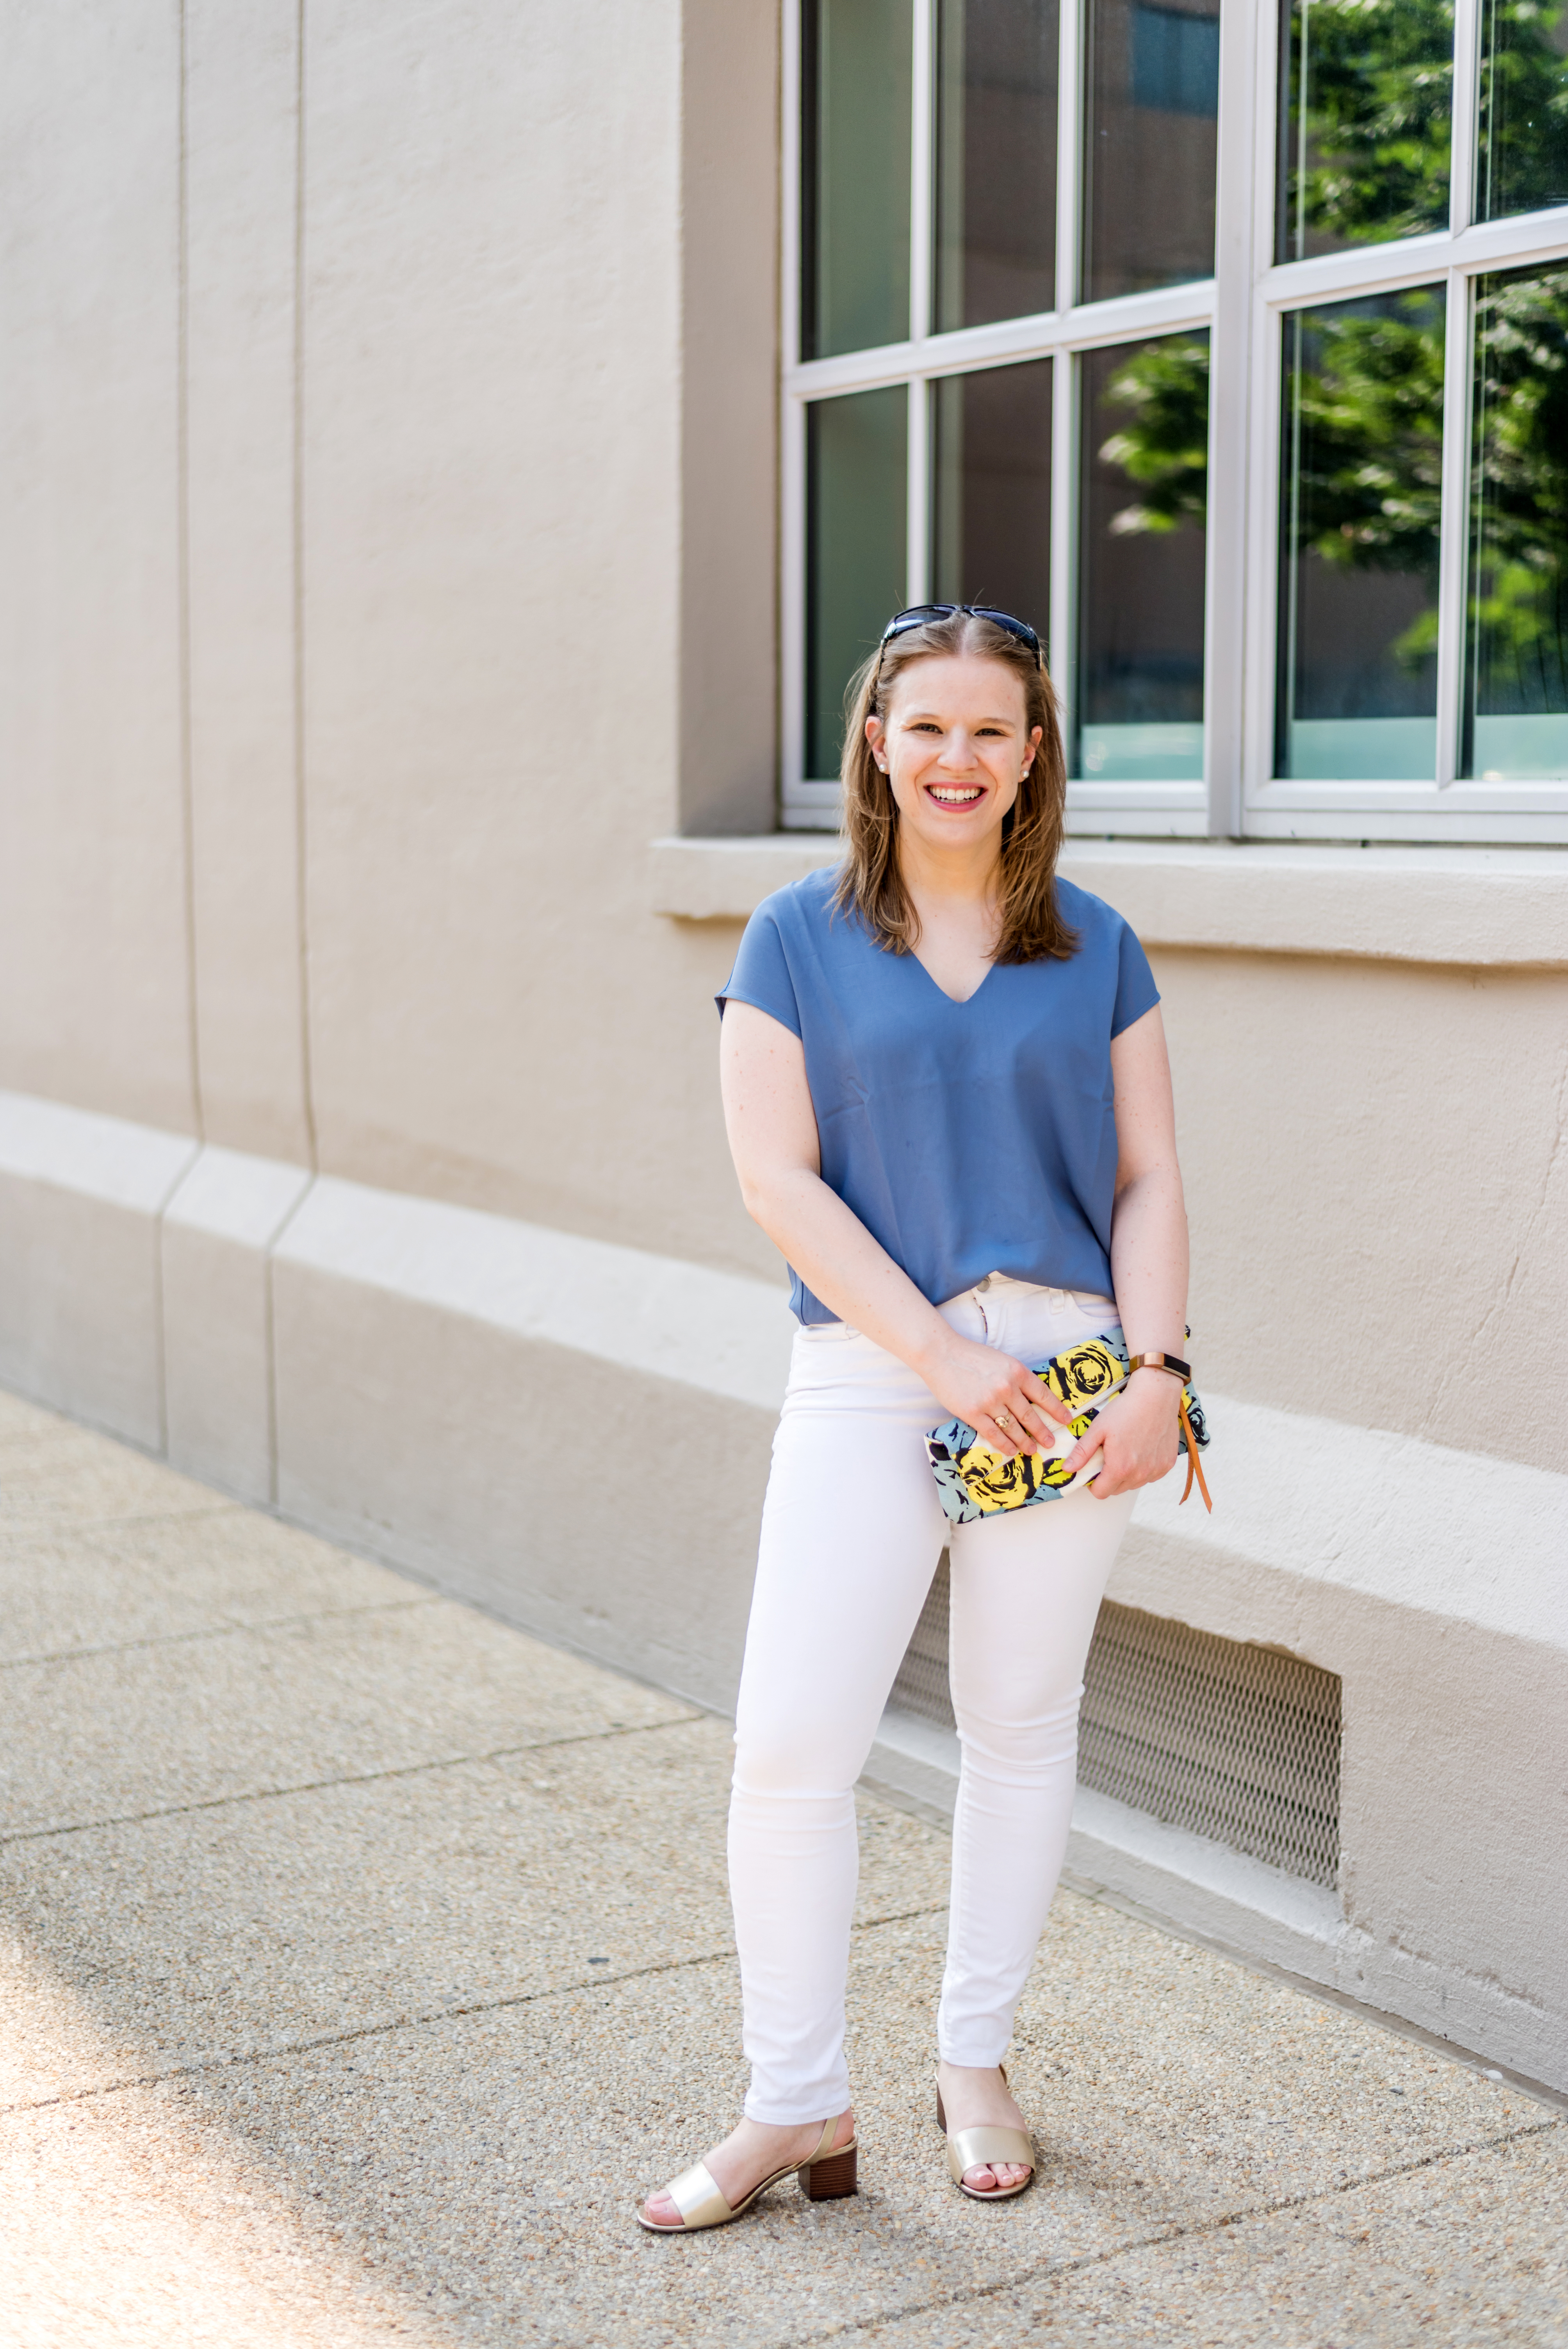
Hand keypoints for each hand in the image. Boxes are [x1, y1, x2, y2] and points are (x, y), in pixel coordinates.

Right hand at [920, 1330, 1072, 1458]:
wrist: (941, 1354)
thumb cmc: (971, 1356)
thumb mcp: (1002, 1361)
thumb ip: (1016, 1378)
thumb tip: (1031, 1399)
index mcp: (1017, 1372)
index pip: (1043, 1395)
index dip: (1057, 1410)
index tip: (1066, 1420)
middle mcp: (1007, 1388)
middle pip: (1030, 1416)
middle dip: (1043, 1432)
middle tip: (1050, 1442)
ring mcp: (990, 1402)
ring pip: (1013, 1428)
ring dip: (1024, 1442)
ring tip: (1032, 1450)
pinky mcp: (973, 1413)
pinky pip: (994, 1434)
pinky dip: (1005, 1445)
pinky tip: (1011, 1451)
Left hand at [1063, 1367, 1181, 1497]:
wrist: (1156, 1396)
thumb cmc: (1125, 1410)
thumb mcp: (1098, 1429)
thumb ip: (1082, 1452)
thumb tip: (1067, 1469)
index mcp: (1120, 1468)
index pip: (1101, 1493)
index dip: (1093, 1483)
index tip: (1093, 1469)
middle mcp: (1140, 1474)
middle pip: (1117, 1490)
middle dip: (1109, 1479)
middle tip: (1108, 1456)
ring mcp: (1156, 1470)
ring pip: (1134, 1484)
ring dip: (1126, 1475)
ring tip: (1125, 1451)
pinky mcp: (1167, 1465)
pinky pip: (1150, 1476)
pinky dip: (1143, 1469)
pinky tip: (1141, 1449)